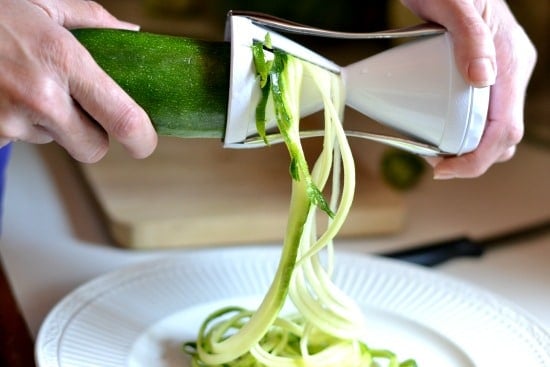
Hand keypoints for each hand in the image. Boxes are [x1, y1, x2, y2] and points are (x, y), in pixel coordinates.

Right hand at [0, 0, 156, 162]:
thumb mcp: (44, 2)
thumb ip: (93, 21)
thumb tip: (132, 38)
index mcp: (64, 61)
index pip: (123, 119)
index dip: (142, 139)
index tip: (144, 143)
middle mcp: (39, 97)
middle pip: (93, 148)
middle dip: (93, 134)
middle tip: (80, 108)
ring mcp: (9, 121)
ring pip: (56, 143)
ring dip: (53, 125)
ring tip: (28, 85)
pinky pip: (22, 141)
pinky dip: (21, 125)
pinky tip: (7, 95)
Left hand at [401, 0, 536, 178]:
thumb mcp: (454, 5)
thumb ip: (470, 37)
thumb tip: (482, 78)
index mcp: (511, 63)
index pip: (506, 128)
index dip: (477, 159)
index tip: (443, 170)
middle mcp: (510, 72)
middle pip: (503, 136)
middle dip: (472, 160)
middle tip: (435, 165)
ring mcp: (499, 73)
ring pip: (494, 127)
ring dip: (468, 150)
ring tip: (434, 154)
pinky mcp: (484, 74)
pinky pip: (482, 113)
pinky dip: (464, 132)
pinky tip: (439, 134)